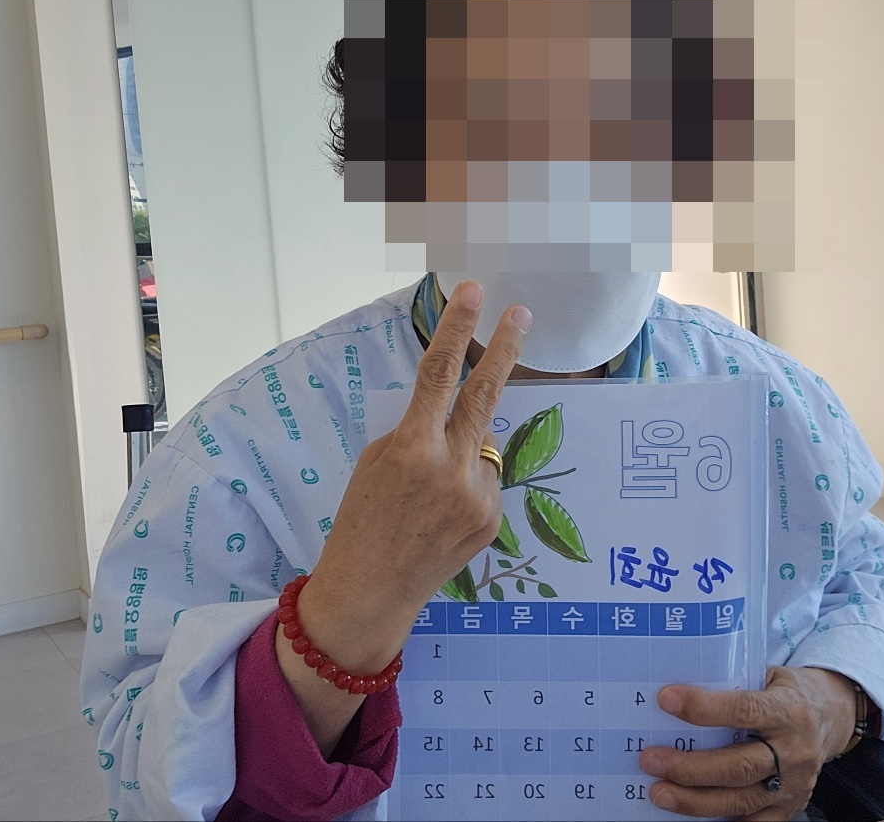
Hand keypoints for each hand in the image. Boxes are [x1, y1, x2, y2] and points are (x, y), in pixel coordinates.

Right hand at [301, 280, 531, 672]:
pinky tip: (442, 512)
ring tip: (430, 490)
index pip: (438, 374)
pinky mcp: (493, 519)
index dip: (456, 328)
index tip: (474, 292)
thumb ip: (418, 431)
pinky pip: (485, 479)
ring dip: (462, 450)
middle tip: (522, 313)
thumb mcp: (377, 461)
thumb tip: (457, 416)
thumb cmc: (361, 519)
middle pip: (486, 395)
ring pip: (482, 445)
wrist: (371, 590)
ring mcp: (478, 496)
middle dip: (505, 349)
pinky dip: (467, 482)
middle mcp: (451, 468)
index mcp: (412, 448)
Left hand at [639, 666, 856, 819]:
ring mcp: (793, 785)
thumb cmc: (789, 692)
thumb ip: (732, 683)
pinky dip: (719, 820)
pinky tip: (690, 811)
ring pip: (741, 800)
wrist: (831, 717)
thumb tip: (677, 691)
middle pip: (738, 767)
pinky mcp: (790, 807)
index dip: (703, 708)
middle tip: (651, 760)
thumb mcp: (768, 675)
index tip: (666, 700)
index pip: (744, 710)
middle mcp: (795, 752)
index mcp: (789, 711)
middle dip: (690, 768)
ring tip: (660, 793)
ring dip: (695, 800)